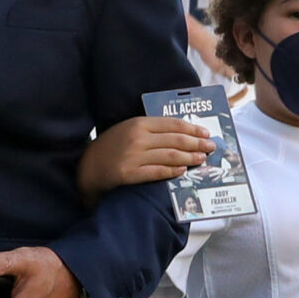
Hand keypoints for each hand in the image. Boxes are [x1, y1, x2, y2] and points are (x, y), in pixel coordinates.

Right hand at [79, 116, 212, 199]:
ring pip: (170, 156)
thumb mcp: (128, 130)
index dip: (192, 129)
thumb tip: (182, 134)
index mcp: (138, 123)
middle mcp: (137, 138)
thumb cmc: (112, 147)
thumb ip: (151, 130)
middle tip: (211, 147)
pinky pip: (157, 172)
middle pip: (175, 140)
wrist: (88, 167)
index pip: (172, 125)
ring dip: (190, 158)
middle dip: (197, 144)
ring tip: (201, 159)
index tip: (206, 134)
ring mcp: (133, 156)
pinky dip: (172, 171)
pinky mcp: (129, 173)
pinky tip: (182, 171)